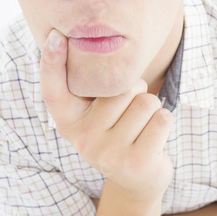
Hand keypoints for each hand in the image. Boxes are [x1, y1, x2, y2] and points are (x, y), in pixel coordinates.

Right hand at [40, 29, 173, 203]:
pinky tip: (153, 137)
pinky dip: (164, 121)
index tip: (54, 35)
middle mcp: (83, 139)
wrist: (138, 180)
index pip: (53, 91)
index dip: (51, 62)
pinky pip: (162, 118)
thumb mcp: (96, 114)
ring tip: (141, 126)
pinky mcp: (136, 161)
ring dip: (152, 108)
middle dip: (137, 92)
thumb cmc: (118, 132)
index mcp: (69, 123)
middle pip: (123, 88)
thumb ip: (90, 88)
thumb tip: (90, 43)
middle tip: (129, 115)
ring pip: (145, 101)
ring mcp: (108, 153)